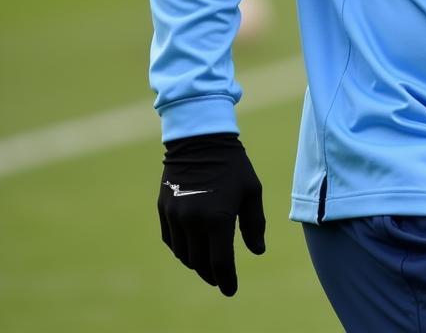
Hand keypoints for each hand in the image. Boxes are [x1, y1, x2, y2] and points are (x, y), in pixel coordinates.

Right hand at [158, 132, 265, 295]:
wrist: (201, 140)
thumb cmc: (233, 165)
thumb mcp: (251, 191)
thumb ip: (254, 224)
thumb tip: (257, 251)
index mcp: (217, 218)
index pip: (220, 262)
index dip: (227, 280)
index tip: (231, 290)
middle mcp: (193, 221)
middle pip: (200, 262)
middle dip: (212, 274)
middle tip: (221, 279)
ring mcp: (175, 216)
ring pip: (184, 254)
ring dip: (196, 263)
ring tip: (208, 265)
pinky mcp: (164, 210)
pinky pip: (171, 241)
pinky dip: (182, 249)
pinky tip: (192, 249)